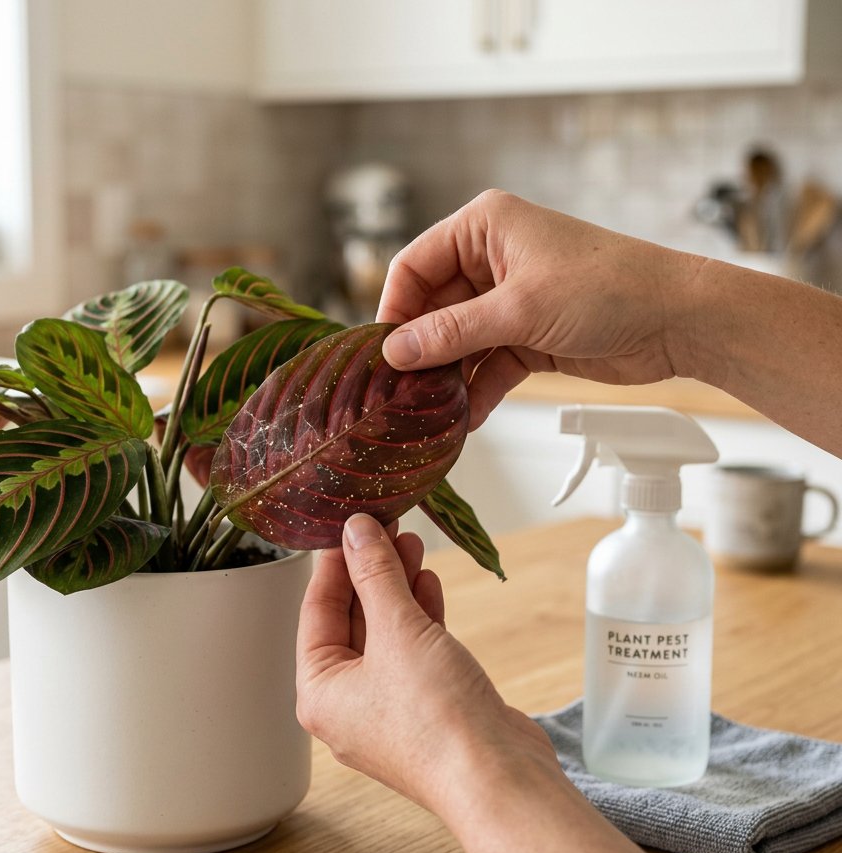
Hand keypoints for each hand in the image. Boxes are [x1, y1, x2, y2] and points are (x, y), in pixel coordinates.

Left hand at [295, 513, 554, 817]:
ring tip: (411, 543)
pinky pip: (413, 652)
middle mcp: (347, 704)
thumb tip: (356, 531)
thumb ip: (375, 575)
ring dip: (397, 589)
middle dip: (370, 571)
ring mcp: (389, 709)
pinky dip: (420, 617)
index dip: (334, 563)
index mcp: (319, 692)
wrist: (499, 779)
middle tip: (386, 526)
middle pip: (351, 621)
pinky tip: (428, 583)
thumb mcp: (398, 630)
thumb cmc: (438, 718)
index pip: (316, 612)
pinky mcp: (426, 709)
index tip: (349, 525)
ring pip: (385, 634)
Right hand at [377, 190, 703, 428]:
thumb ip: (453, 332)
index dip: (393, 310)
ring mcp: (509, 300)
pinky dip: (476, 391)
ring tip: (427, 411)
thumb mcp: (520, 310)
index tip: (381, 354)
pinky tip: (465, 419)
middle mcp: (491, 259)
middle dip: (419, 351)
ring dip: (446, 376)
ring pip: (457, 342)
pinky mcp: (527, 336)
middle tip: (397, 392)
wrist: (677, 320)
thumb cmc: (609, 288)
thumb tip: (396, 351)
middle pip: (432, 309)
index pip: (414, 266)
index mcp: (484, 228)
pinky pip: (486, 365)